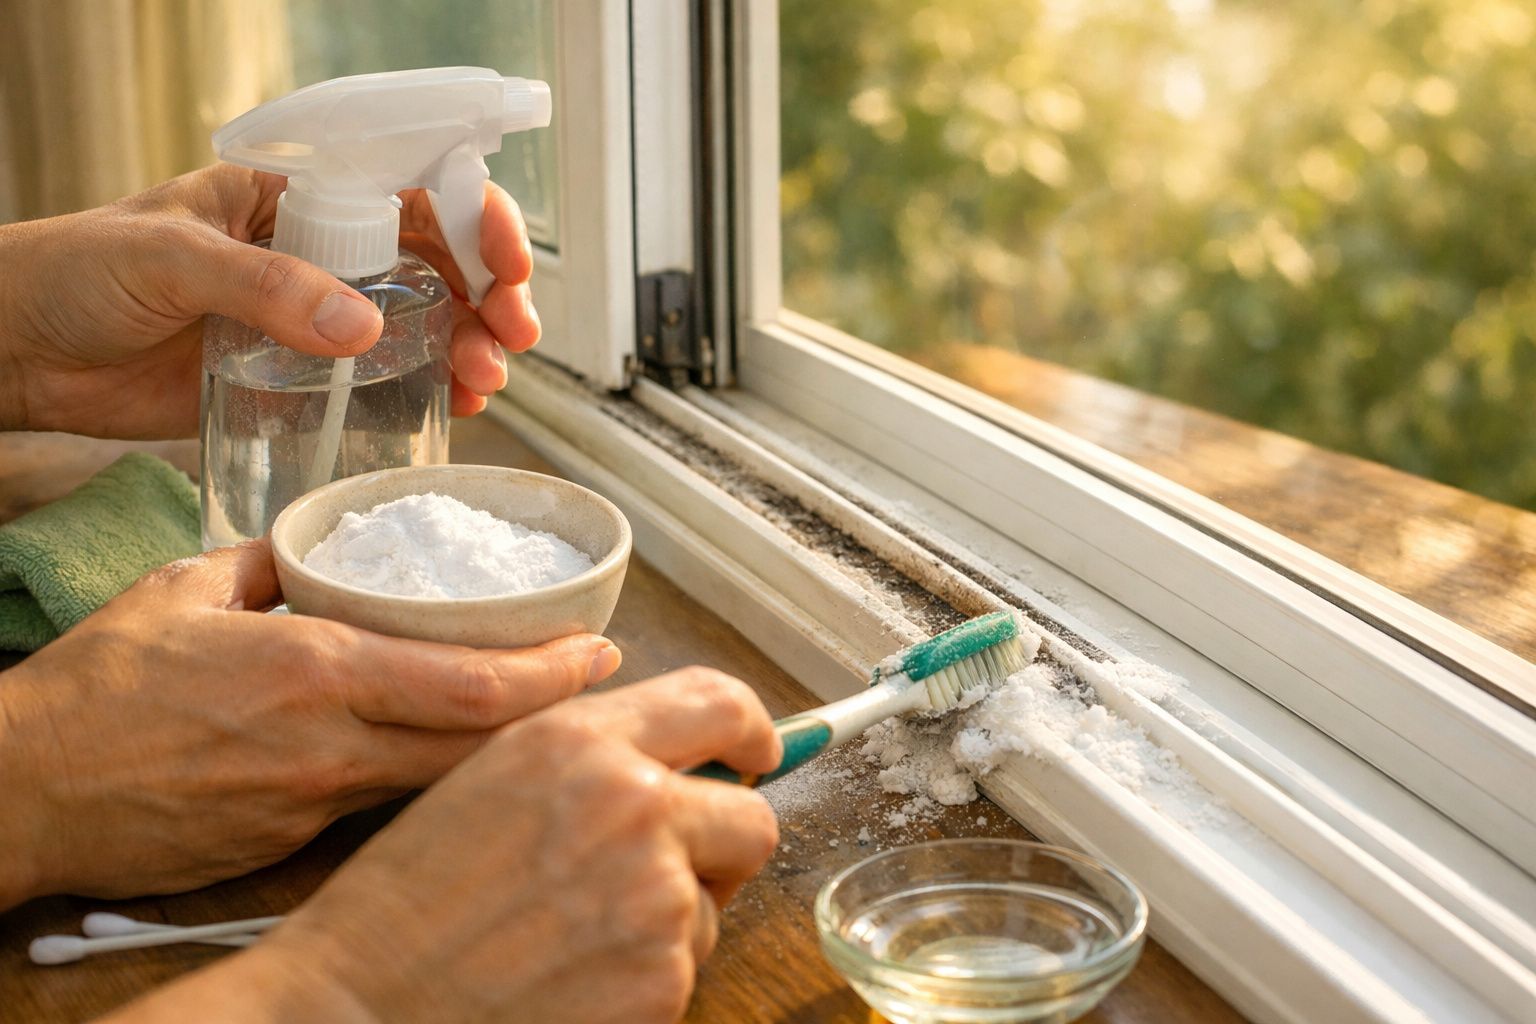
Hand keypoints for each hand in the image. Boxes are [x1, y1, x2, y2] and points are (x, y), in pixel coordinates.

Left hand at [0, 163, 538, 438]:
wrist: (19, 350)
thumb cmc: (75, 272)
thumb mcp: (169, 258)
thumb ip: (263, 287)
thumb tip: (362, 327)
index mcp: (291, 197)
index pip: (406, 190)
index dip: (473, 219)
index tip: (508, 264)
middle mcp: (316, 251)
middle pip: (433, 261)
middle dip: (488, 295)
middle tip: (511, 339)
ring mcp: (311, 316)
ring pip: (420, 321)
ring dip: (469, 346)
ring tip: (486, 383)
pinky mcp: (297, 376)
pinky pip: (380, 378)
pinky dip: (428, 390)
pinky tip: (453, 406)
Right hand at [0, 539, 618, 907]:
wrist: (27, 792)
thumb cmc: (97, 690)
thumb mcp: (184, 590)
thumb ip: (267, 566)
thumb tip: (314, 552)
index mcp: (314, 670)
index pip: (470, 682)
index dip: (551, 674)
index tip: (600, 649)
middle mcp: (331, 745)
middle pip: (482, 745)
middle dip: (558, 719)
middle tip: (605, 688)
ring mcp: (317, 804)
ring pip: (446, 783)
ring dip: (505, 755)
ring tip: (549, 721)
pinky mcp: (295, 842)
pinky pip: (388, 807)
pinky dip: (434, 782)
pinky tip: (452, 763)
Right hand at [101, 669, 781, 1023]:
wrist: (362, 1003)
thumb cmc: (411, 901)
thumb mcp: (493, 780)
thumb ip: (592, 754)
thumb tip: (680, 758)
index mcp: (582, 742)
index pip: (719, 703)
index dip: (754, 731)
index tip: (760, 753)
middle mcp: (632, 804)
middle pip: (751, 818)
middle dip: (720, 848)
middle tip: (662, 874)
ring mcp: (655, 896)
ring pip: (715, 904)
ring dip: (668, 921)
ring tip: (575, 937)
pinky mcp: (662, 979)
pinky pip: (688, 970)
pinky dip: (646, 979)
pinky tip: (575, 978)